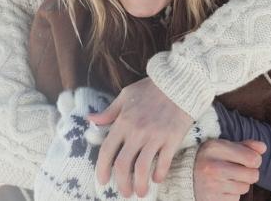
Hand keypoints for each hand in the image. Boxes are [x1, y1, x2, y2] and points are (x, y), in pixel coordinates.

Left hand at [88, 77, 192, 196]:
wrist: (180, 81)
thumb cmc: (151, 88)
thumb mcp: (125, 96)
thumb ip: (109, 112)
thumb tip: (90, 120)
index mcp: (123, 121)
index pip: (107, 150)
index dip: (102, 169)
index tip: (103, 180)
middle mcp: (137, 131)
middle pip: (123, 164)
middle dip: (121, 183)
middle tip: (124, 192)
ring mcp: (155, 136)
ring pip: (142, 168)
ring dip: (140, 185)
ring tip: (140, 192)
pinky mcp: (172, 138)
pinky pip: (164, 162)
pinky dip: (159, 174)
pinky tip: (157, 179)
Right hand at [194, 139, 265, 200]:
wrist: (183, 176)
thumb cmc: (209, 159)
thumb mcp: (223, 147)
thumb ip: (245, 146)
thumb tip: (263, 147)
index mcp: (215, 148)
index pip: (252, 158)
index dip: (255, 160)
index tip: (249, 160)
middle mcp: (213, 167)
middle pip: (253, 175)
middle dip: (250, 173)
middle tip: (239, 170)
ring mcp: (212, 185)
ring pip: (245, 188)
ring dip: (240, 184)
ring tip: (226, 178)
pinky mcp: (212, 200)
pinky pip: (236, 198)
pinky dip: (232, 194)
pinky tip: (221, 187)